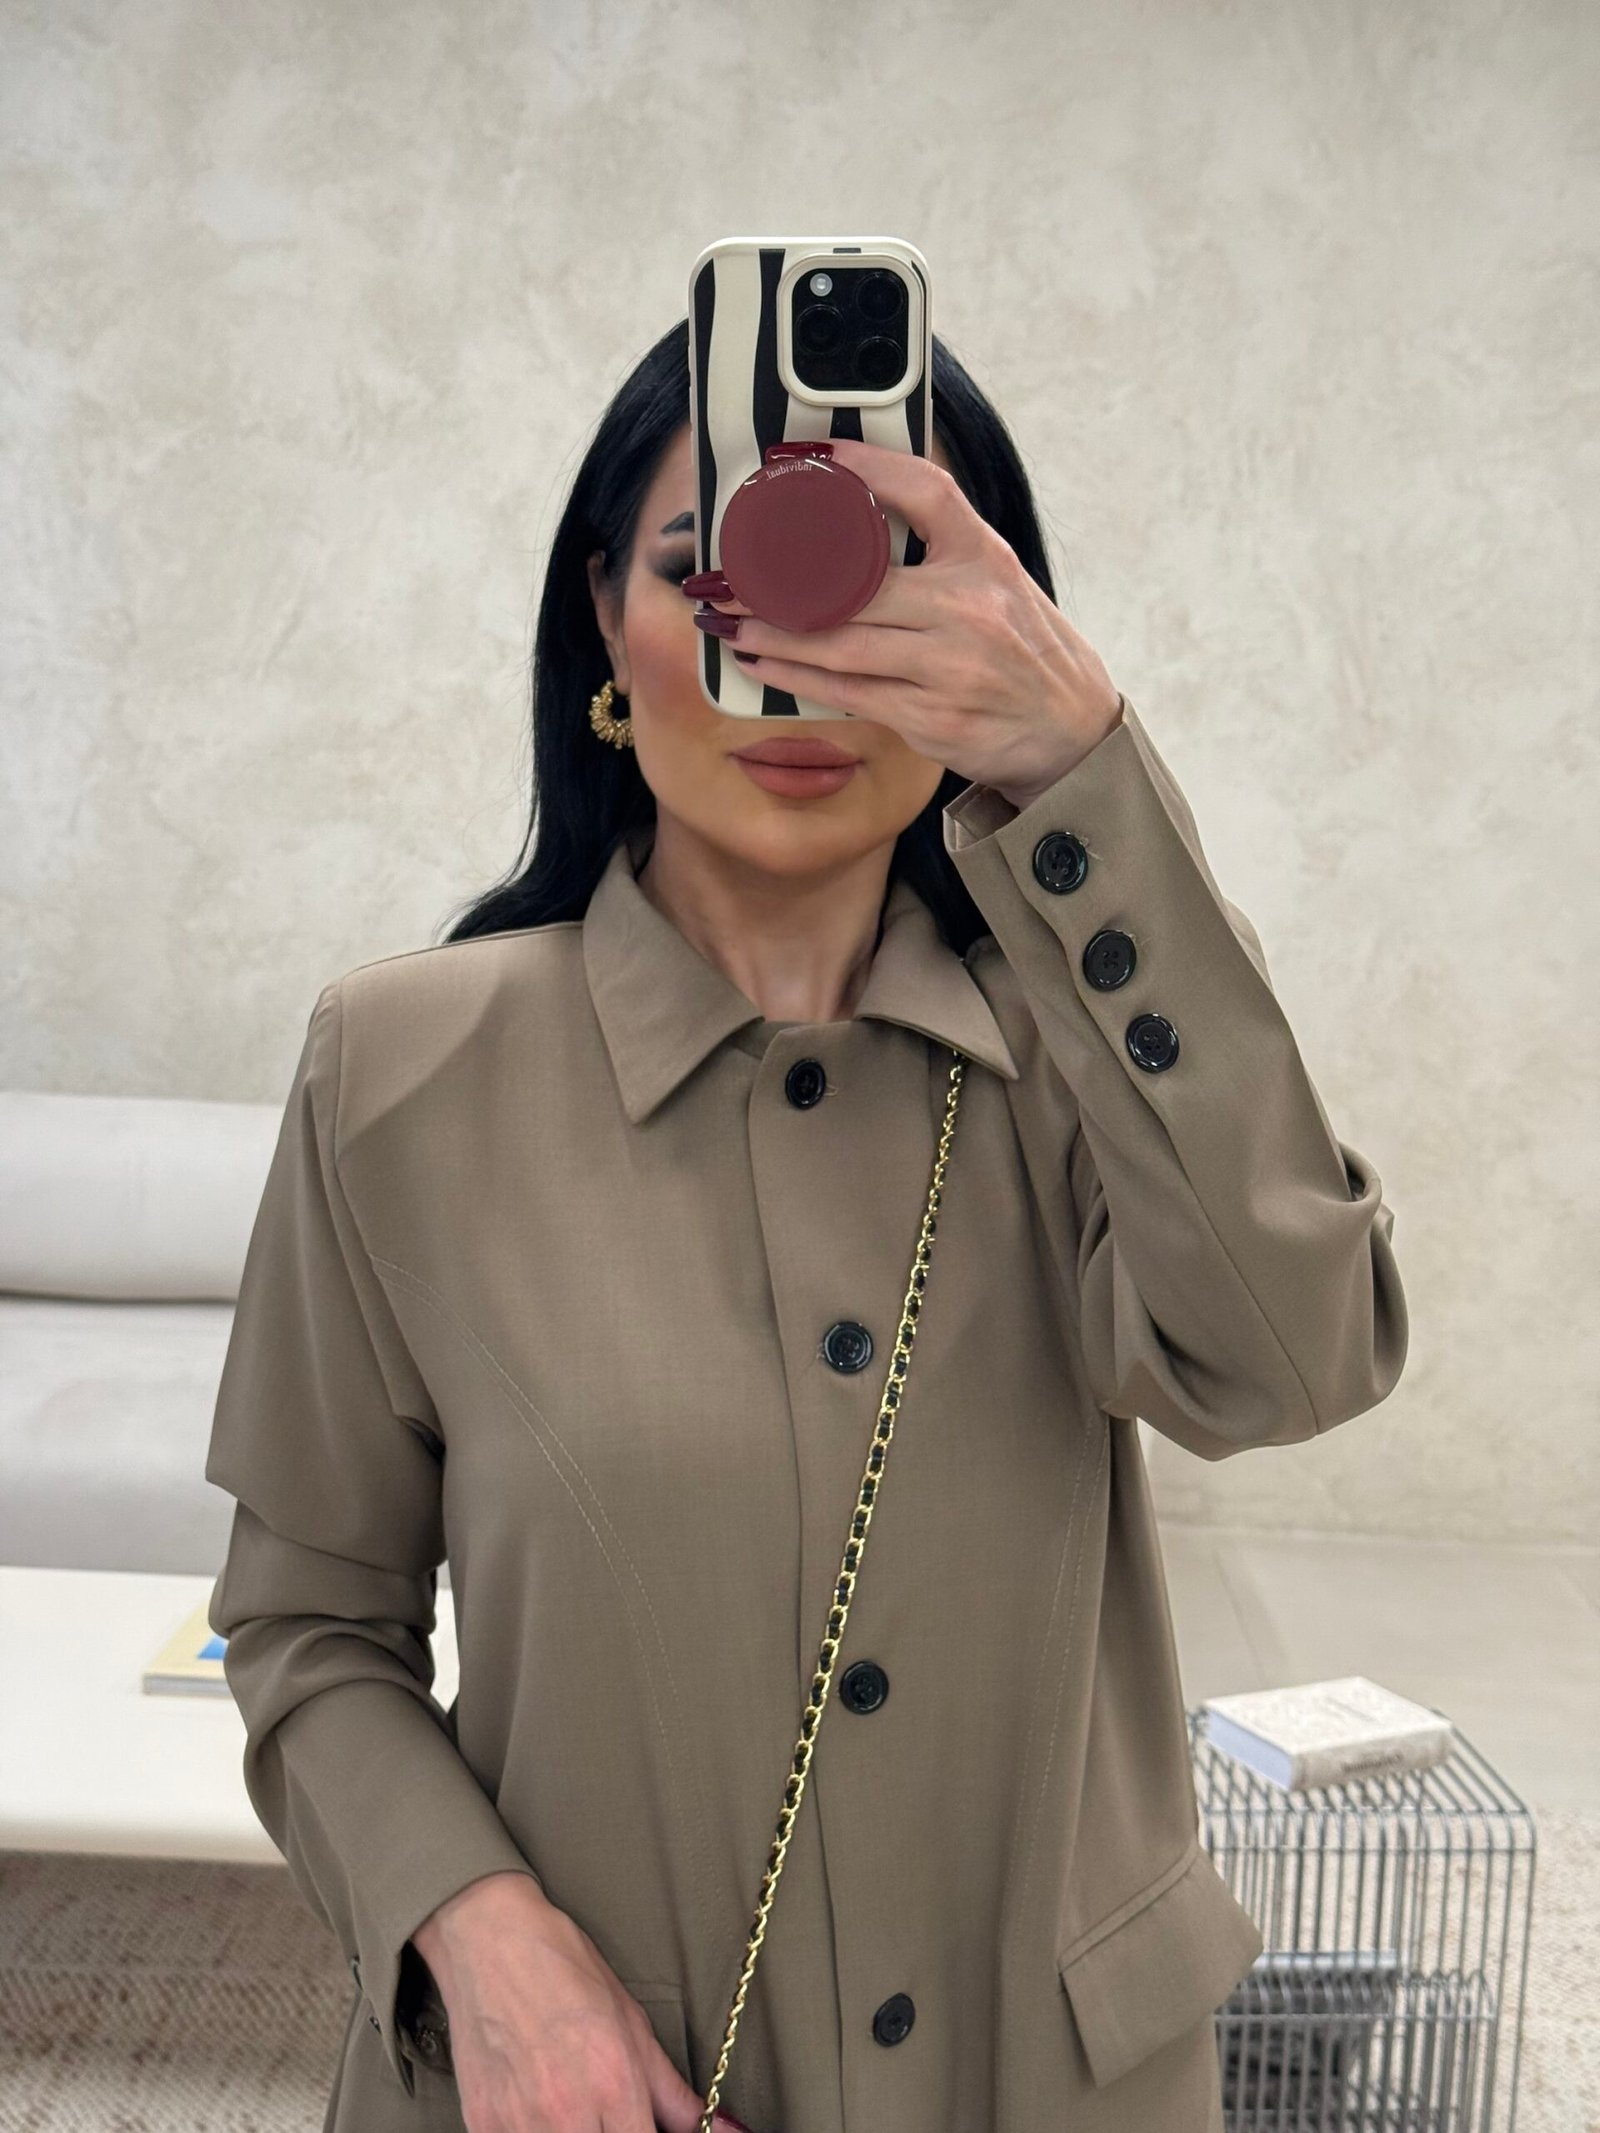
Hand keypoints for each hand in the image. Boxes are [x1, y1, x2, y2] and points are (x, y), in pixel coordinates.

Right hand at [412, 1872, 730, 2131]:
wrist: (490, 1940)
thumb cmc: (562, 1969)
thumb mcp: (632, 2024)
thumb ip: (674, 2095)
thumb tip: (727, 2131)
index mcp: (616, 2087)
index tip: (644, 2130)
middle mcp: (568, 2114)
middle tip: (607, 2116)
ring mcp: (519, 2125)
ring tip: (573, 2108)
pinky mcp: (481, 2126)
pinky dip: (530, 2130)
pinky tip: (535, 2108)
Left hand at [690, 435, 1123, 810]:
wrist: (1069, 730)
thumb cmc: (1022, 649)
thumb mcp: (998, 579)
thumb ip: (935, 550)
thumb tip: (845, 522)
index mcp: (985, 557)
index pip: (923, 492)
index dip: (864, 469)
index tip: (807, 459)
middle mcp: (970, 607)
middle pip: (855, 581)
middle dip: (777, 580)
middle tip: (725, 574)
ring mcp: (950, 666)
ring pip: (840, 643)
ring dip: (773, 633)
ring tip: (727, 622)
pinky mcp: (931, 717)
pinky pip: (848, 692)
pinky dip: (796, 677)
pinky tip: (762, 663)